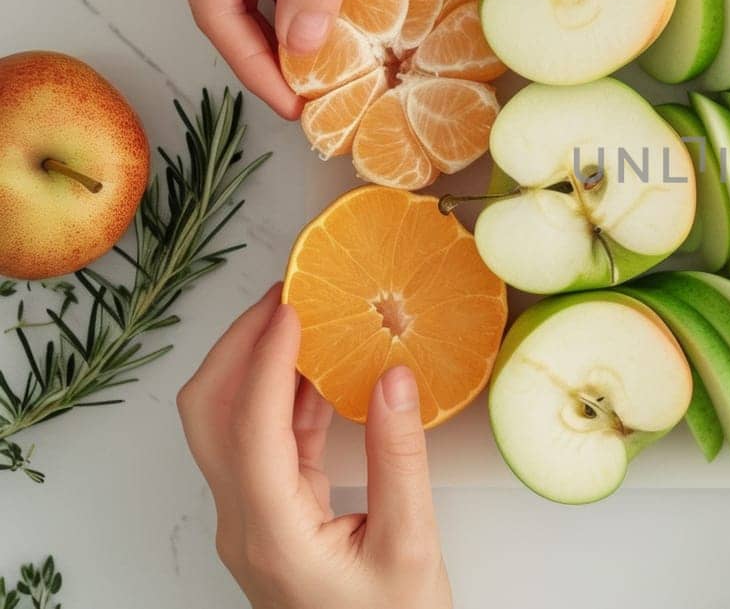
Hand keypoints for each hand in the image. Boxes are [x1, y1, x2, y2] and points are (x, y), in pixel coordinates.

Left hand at [177, 285, 450, 608]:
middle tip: (286, 294)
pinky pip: (262, 442)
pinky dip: (283, 396)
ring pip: (227, 424)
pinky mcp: (272, 516)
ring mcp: (251, 520)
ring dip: (256, 364)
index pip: (249, 428)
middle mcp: (244, 523)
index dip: (265, 360)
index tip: (291, 307)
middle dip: (238, 346)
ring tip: (304, 317)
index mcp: (272, 534)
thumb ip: (401, 460)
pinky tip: (321, 370)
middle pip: (208, 416)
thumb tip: (396, 378)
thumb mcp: (412, 545)